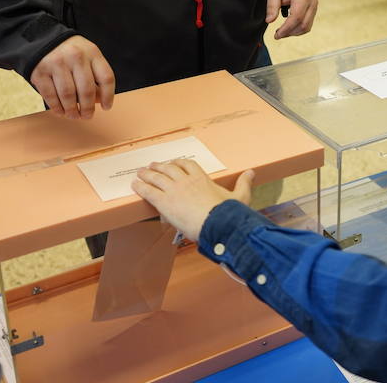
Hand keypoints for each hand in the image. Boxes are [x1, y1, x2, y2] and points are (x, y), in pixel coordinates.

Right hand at [30, 35, 114, 118]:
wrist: (44, 39)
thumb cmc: (72, 54)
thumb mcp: (88, 58)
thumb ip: (96, 77)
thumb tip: (99, 102)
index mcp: (92, 52)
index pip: (106, 78)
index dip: (108, 96)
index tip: (106, 107)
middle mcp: (75, 56)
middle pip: (87, 90)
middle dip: (88, 108)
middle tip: (87, 116)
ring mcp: (56, 63)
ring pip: (68, 95)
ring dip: (72, 110)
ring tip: (74, 116)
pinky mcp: (40, 71)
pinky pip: (50, 95)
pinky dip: (57, 107)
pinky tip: (61, 111)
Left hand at [132, 160, 252, 241]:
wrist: (216, 224)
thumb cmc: (228, 213)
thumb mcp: (240, 196)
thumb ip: (244, 183)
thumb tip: (252, 172)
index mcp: (202, 179)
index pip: (188, 164)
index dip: (178, 162)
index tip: (173, 162)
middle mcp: (186, 181)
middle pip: (169, 168)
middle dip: (159, 166)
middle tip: (152, 166)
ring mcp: (174, 190)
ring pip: (156, 177)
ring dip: (147, 174)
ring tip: (140, 173)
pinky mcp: (164, 202)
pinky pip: (148, 191)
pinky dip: (140, 187)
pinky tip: (134, 185)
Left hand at [265, 0, 317, 38]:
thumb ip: (272, 6)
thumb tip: (269, 21)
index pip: (296, 17)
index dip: (286, 29)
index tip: (276, 35)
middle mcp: (312, 3)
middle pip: (304, 25)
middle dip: (290, 32)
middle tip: (277, 35)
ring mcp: (314, 7)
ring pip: (307, 27)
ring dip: (294, 33)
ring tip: (282, 32)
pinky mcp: (313, 11)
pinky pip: (308, 24)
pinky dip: (298, 29)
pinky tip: (288, 28)